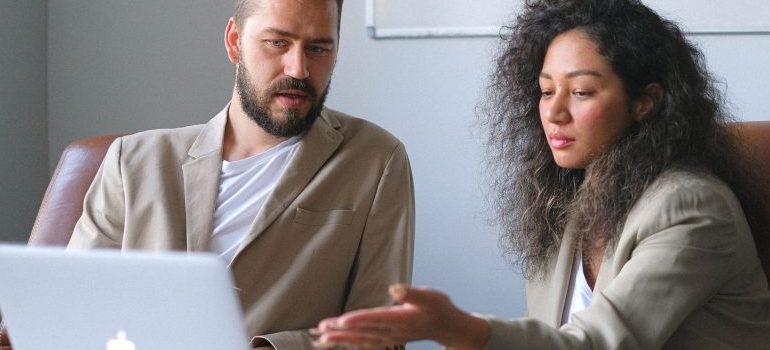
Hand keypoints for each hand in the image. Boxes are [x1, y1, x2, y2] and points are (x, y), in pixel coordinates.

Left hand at [314, 284, 489, 348]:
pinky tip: (337, 340)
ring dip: (340, 338)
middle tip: (321, 329)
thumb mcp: (431, 296)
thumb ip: (412, 293)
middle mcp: (393, 331)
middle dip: (341, 331)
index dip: (358, 320)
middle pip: (363, 332)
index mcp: (402, 319)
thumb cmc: (438, 308)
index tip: (341, 320)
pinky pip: (365, 343)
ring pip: (361, 340)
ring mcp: (390, 338)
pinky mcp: (388, 339)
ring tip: (321, 336)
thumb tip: (394, 288)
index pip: (375, 319)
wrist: (447, 327)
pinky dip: (349, 341)